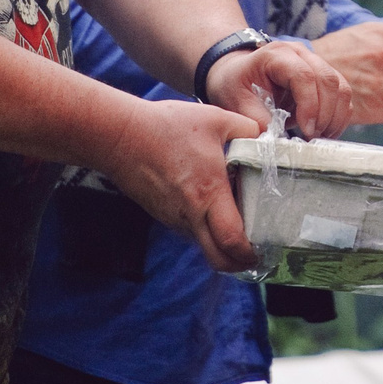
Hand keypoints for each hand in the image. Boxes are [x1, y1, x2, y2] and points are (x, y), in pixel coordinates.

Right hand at [100, 97, 260, 270]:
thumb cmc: (167, 127)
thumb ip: (245, 128)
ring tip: (234, 225)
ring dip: (218, 243)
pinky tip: (208, 206)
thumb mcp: (215, 119)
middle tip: (251, 256)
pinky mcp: (161, 212)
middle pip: (216, 257)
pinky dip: (202, 227)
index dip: (248, 253)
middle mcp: (191, 213)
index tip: (262, 252)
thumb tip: (262, 135)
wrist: (120, 136)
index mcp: (209, 193)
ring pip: (201, 243)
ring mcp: (173, 217)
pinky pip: (187, 228)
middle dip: (236, 264)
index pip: (231, 239)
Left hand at [204, 38, 353, 139]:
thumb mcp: (236, 102)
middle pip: (328, 80)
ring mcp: (315, 62)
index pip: (304, 76)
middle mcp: (301, 53)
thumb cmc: (235, 84)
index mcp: (277, 55)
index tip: (306, 131)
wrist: (237, 72)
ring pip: (341, 87)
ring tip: (319, 138)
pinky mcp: (323, 76)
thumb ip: (257, 120)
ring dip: (335, 116)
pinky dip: (338, 115)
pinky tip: (324, 132)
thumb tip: (278, 141)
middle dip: (325, 114)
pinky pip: (342, 94)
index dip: (310, 105)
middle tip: (312, 138)